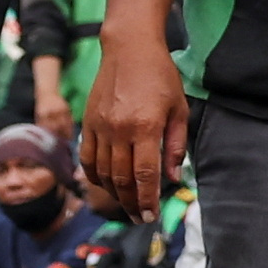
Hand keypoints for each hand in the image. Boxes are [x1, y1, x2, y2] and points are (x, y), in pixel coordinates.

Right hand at [80, 43, 185, 210]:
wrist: (129, 49)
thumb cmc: (161, 78)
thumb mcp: (179, 110)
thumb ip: (175, 146)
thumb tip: (172, 179)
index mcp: (145, 127)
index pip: (144, 175)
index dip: (147, 199)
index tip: (150, 216)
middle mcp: (118, 129)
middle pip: (122, 178)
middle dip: (131, 203)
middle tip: (141, 218)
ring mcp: (99, 126)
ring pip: (103, 171)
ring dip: (114, 193)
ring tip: (127, 205)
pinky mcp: (87, 122)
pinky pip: (87, 157)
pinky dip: (95, 175)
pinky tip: (106, 185)